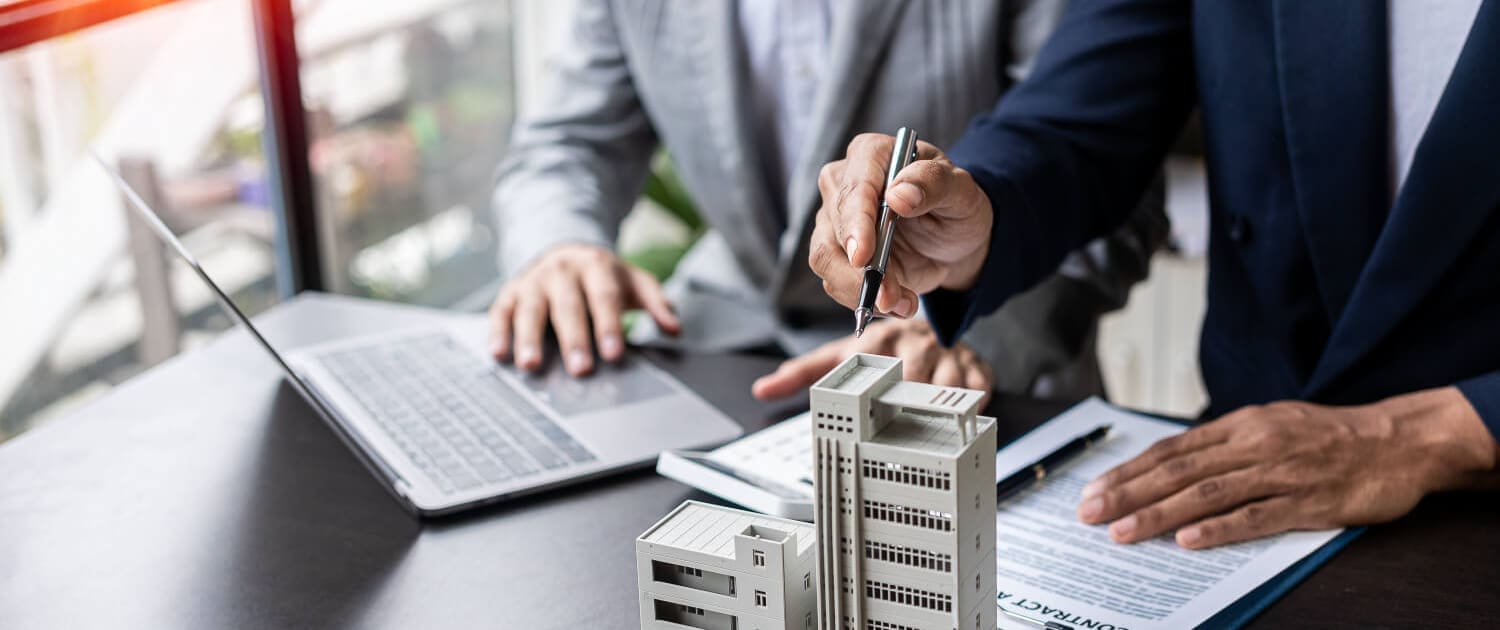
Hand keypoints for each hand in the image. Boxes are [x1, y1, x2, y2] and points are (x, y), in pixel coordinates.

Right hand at [488, 244, 679, 375]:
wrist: (564, 248)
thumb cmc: (603, 276)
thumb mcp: (634, 281)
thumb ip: (657, 303)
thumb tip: (675, 329)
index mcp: (597, 267)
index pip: (604, 298)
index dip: (609, 326)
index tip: (614, 354)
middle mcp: (562, 271)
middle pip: (568, 307)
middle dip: (574, 339)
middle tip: (580, 370)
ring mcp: (533, 281)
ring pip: (530, 309)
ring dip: (529, 338)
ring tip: (531, 365)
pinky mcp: (511, 292)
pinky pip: (501, 311)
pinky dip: (498, 332)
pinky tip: (499, 353)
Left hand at [750, 318, 993, 400]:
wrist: (930, 328)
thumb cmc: (882, 347)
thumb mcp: (841, 355)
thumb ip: (803, 373)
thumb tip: (763, 389)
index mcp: (879, 340)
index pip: (876, 363)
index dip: (876, 384)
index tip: (873, 405)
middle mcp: (913, 343)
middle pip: (915, 377)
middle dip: (910, 401)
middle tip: (902, 421)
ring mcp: (946, 353)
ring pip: (949, 384)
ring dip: (941, 405)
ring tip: (931, 422)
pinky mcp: (975, 364)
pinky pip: (980, 387)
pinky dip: (972, 404)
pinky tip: (960, 413)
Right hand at [809, 133, 993, 318]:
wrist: (953, 239)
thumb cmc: (956, 205)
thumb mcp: (961, 191)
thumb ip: (934, 184)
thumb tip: (898, 195)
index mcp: (871, 154)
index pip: (854, 188)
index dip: (856, 223)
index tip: (863, 257)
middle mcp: (843, 183)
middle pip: (833, 228)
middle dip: (860, 271)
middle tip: (893, 297)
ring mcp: (835, 220)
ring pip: (825, 259)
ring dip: (860, 290)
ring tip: (901, 304)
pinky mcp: (836, 253)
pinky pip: (835, 281)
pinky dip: (864, 299)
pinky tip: (897, 302)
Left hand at [1077, 387, 1497, 548]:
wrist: (1398, 440)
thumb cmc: (1329, 435)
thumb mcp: (1270, 423)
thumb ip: (1225, 443)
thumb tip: (1174, 462)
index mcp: (1240, 425)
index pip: (1171, 450)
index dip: (1130, 471)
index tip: (1095, 490)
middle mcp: (1253, 445)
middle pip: (1178, 471)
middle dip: (1128, 494)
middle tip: (1091, 514)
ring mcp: (1280, 473)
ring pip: (1207, 494)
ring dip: (1159, 515)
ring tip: (1124, 533)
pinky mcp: (1308, 502)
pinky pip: (1257, 517)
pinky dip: (1219, 529)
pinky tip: (1188, 541)